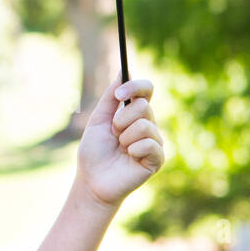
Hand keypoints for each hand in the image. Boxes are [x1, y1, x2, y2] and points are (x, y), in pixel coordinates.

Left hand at [76, 75, 165, 208]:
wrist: (92, 180)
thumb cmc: (94, 152)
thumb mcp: (99, 120)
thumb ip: (111, 97)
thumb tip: (122, 70)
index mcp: (135, 113)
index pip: (146, 89)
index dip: (135, 86)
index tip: (119, 94)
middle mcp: (148, 124)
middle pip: (144, 106)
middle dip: (121, 120)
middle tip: (114, 135)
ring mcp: (154, 141)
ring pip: (145, 125)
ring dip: (124, 138)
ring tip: (120, 149)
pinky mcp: (158, 158)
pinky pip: (149, 144)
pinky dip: (133, 150)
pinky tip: (129, 158)